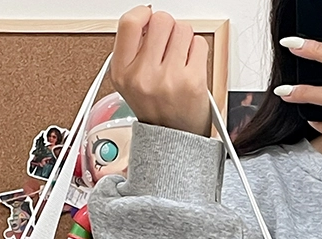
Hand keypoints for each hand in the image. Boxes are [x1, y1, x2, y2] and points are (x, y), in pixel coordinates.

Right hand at [111, 6, 211, 136]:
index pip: (129, 23)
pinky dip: (197, 52)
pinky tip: (189, 68)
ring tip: (179, 60)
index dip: (143, 15)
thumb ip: (133, 50)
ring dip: (184, 40)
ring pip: (182, 29)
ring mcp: (168, 79)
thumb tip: (148, 19)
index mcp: (122, 73)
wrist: (173, 139)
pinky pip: (199, 44)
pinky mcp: (192, 82)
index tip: (150, 21)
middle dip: (168, 28)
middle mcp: (142, 76)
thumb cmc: (155, 108)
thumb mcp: (130, 81)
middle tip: (168, 46)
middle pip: (161, 20)